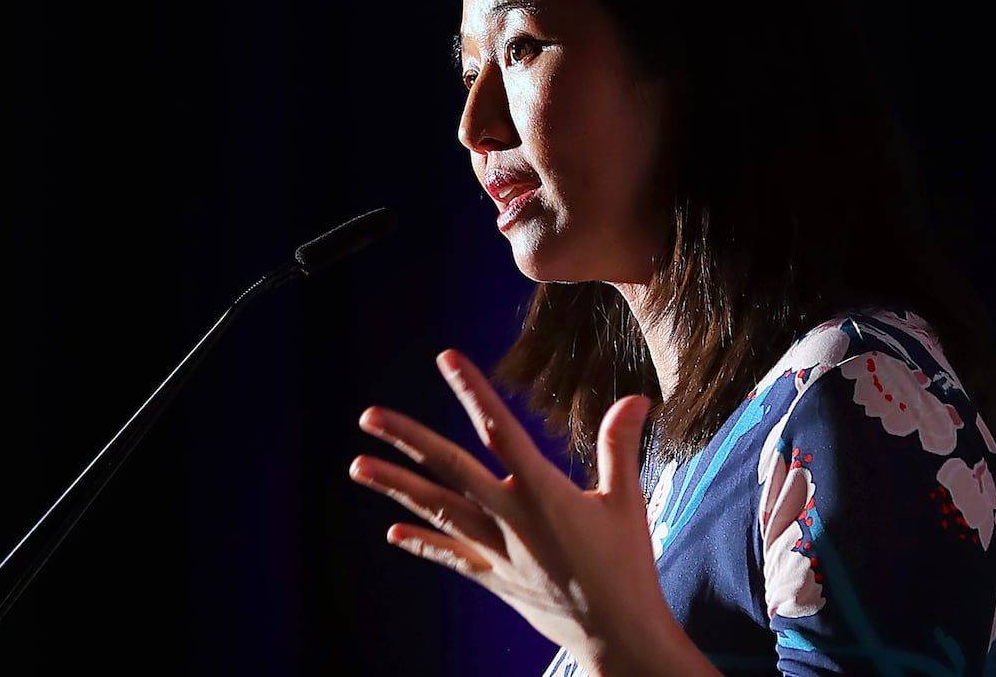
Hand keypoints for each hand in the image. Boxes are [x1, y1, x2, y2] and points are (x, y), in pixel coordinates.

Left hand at [350, 349, 718, 676]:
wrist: (616, 636)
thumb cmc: (627, 566)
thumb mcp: (627, 501)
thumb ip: (621, 445)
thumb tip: (637, 397)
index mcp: (542, 492)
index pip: (500, 430)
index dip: (473, 392)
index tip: (448, 358)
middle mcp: (510, 518)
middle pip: (450, 469)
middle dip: (408, 440)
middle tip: (370, 416)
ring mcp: (496, 551)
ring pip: (437, 510)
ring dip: (397, 487)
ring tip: (359, 466)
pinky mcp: (493, 578)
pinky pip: (450, 556)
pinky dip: (422, 543)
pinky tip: (392, 533)